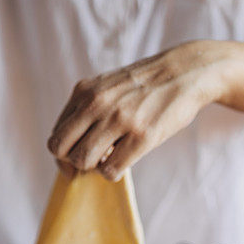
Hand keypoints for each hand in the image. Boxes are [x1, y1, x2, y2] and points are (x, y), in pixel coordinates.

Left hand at [48, 41, 229, 180]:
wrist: (186, 71)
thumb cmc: (144, 86)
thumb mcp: (106, 86)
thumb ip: (85, 109)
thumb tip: (67, 148)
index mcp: (84, 92)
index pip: (56, 135)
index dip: (63, 154)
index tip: (77, 157)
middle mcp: (97, 104)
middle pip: (61, 150)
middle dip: (72, 163)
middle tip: (90, 163)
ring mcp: (119, 119)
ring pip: (83, 161)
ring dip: (94, 168)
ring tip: (110, 158)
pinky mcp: (142, 135)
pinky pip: (110, 170)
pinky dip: (113, 172)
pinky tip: (124, 160)